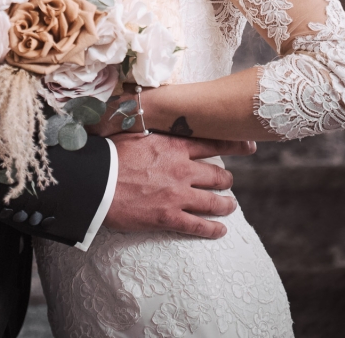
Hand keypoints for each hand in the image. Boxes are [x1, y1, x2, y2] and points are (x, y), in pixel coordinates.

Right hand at [104, 132, 255, 238]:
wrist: (96, 182)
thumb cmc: (111, 154)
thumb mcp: (134, 133)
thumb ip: (152, 129)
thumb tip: (152, 112)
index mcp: (173, 146)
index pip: (211, 143)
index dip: (233, 144)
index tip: (248, 144)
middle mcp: (181, 169)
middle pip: (217, 175)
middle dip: (226, 180)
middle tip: (229, 182)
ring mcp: (177, 195)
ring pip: (213, 201)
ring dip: (225, 205)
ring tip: (230, 206)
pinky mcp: (169, 217)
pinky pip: (198, 225)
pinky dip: (212, 229)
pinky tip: (220, 231)